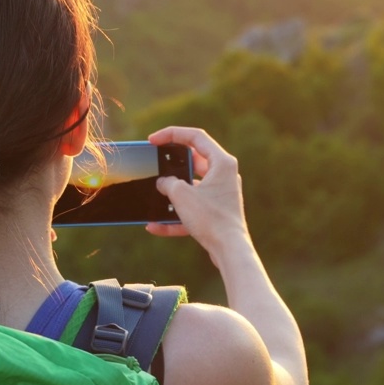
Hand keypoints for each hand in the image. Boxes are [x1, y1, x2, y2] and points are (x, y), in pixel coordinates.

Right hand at [146, 127, 251, 266]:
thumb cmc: (211, 219)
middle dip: (171, 164)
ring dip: (171, 193)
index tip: (153, 140)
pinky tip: (155, 226)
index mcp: (222, 162)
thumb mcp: (181, 195)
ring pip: (191, 187)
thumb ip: (168, 183)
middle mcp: (224, 175)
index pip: (195, 137)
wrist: (230, 250)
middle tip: (155, 165)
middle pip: (193, 160)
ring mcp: (220, 194)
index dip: (171, 134)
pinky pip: (192, 208)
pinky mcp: (216, 212)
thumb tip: (163, 183)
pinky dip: (175, 215)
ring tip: (153, 196)